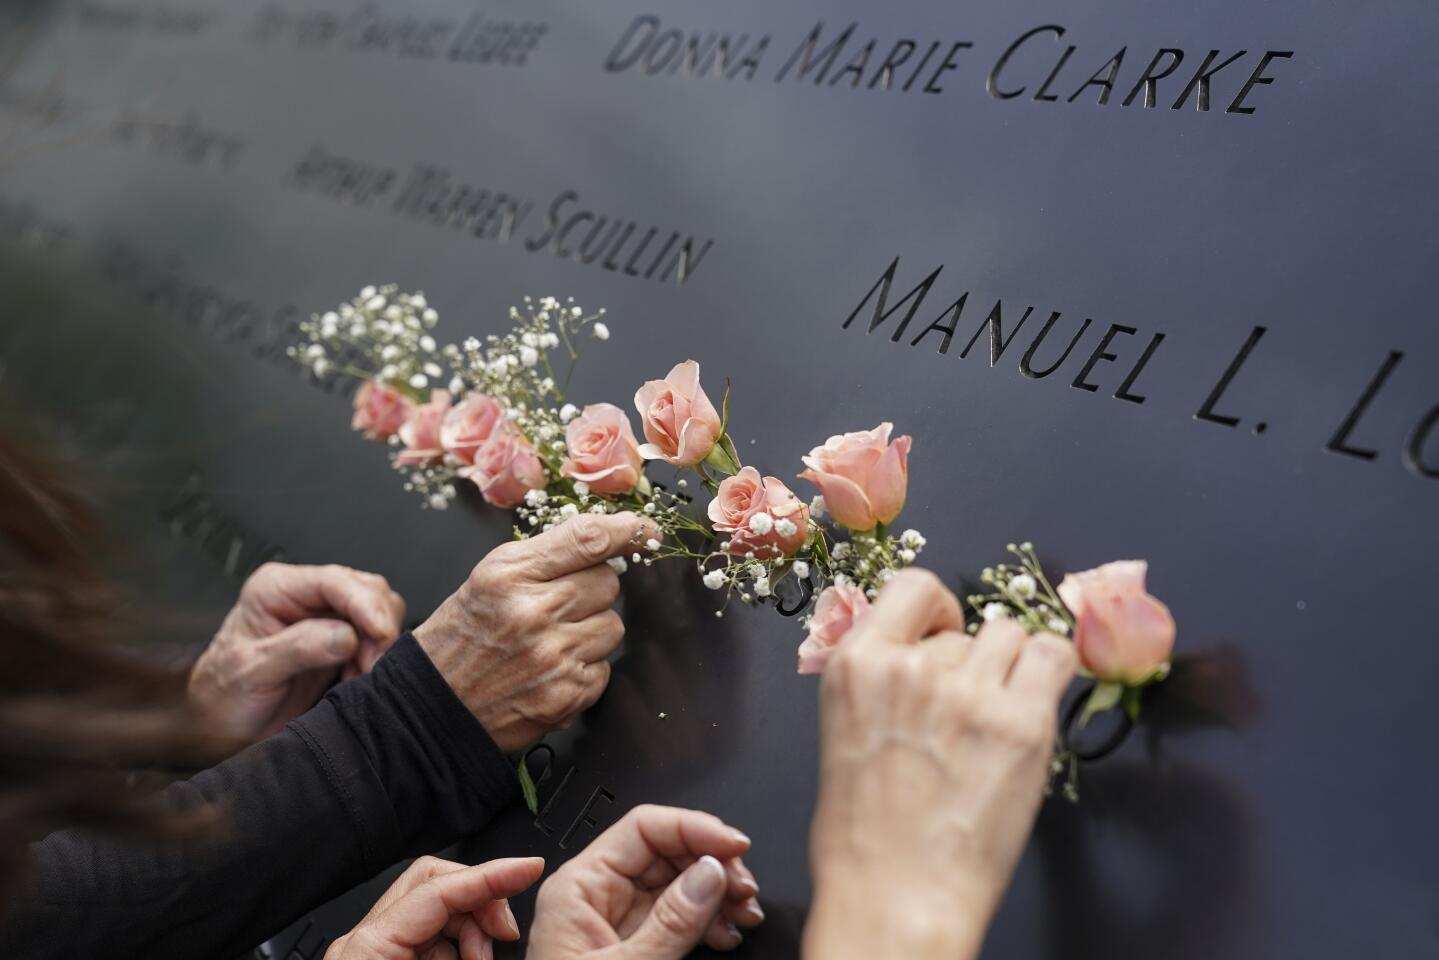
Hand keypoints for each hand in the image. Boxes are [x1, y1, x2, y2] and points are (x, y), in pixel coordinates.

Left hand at [189, 562, 405, 740]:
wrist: (223, 726)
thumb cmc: (224, 696)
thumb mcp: (251, 672)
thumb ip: (298, 648)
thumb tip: (347, 636)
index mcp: (276, 589)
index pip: (334, 581)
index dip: (365, 603)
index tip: (381, 633)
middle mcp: (305, 596)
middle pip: (366, 590)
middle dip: (378, 627)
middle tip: (369, 665)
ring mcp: (327, 617)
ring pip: (379, 610)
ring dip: (380, 644)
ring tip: (360, 673)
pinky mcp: (342, 641)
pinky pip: (377, 638)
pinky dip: (378, 657)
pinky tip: (359, 677)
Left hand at [327, 855, 542, 959]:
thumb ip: (471, 951)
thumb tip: (507, 925)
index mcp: (367, 947)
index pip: (439, 887)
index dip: (492, 875)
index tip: (529, 868)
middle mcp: (363, 943)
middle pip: (436, 882)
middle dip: (482, 899)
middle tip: (506, 931)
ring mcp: (371, 952)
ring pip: (436, 908)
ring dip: (473, 928)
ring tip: (487, 958)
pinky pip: (428, 937)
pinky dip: (458, 946)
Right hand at [414, 513, 657, 752]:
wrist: (432, 704)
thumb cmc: (463, 637)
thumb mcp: (489, 578)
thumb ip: (544, 556)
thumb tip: (608, 537)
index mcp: (509, 575)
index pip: (586, 540)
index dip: (624, 530)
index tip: (642, 529)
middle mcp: (532, 612)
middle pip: (608, 582)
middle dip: (592, 591)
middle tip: (559, 606)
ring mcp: (552, 656)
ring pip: (613, 626)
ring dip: (591, 631)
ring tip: (552, 641)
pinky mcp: (566, 694)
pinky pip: (604, 669)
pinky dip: (585, 669)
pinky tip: (552, 670)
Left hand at [527, 804, 763, 958]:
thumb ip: (672, 920)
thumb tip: (710, 870)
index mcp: (579, 886)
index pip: (643, 828)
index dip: (694, 828)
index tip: (733, 845)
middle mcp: (597, 894)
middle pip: (667, 852)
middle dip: (714, 864)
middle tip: (744, 888)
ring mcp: (617, 918)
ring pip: (680, 881)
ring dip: (719, 893)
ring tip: (743, 914)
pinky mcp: (634, 942)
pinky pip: (679, 913)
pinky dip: (710, 919)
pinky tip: (727, 933)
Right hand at [804, 569, 1076, 959]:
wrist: (897, 898)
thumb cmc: (863, 835)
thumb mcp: (843, 732)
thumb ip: (879, 681)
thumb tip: (922, 655)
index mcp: (856, 664)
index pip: (913, 587)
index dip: (937, 611)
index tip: (942, 638)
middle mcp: (911, 666)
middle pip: (967, 628)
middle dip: (971, 663)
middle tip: (966, 717)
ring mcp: (969, 692)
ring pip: (1012, 635)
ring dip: (1011, 670)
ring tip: (999, 719)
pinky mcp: (1021, 723)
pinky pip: (1054, 657)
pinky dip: (1050, 675)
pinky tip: (1035, 709)